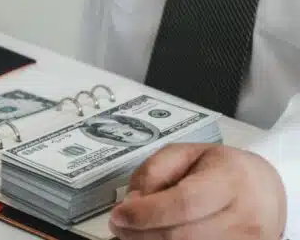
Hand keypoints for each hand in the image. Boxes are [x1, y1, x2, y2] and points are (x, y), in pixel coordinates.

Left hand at [109, 144, 286, 239]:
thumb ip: (154, 171)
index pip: (184, 203)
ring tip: (137, 231)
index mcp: (230, 179)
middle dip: (140, 234)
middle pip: (181, 236)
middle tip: (119, 226)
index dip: (146, 213)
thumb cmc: (220, 169)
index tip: (119, 215)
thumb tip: (133, 203)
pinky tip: (156, 238)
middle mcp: (245, 216)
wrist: (265, 190)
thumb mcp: (185, 153)